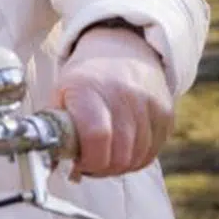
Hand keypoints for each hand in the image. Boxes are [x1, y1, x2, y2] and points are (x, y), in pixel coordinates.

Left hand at [54, 26, 173, 180]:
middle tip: (90, 164)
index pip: (97, 137)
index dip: (88, 160)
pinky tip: (122, 150)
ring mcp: (149, 104)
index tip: (78, 163)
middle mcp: (124, 95)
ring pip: (137, 158)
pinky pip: (152, 152)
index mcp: (90, 90)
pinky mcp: (166, 113)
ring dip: (119, 166)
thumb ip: (55, 130)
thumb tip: (52, 166)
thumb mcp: (61, 94)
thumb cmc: (85, 79)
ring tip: (105, 157)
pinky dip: (136, 159)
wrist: (121, 49)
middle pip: (119, 154)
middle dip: (102, 168)